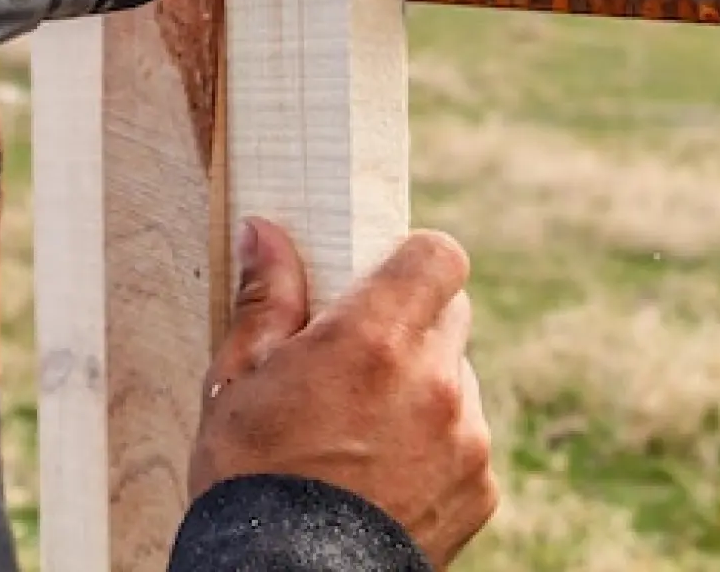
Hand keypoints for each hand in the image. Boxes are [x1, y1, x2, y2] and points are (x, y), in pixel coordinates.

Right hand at [189, 217, 499, 567]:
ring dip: (423, 385)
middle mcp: (433, 380)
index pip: (439, 256)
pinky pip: (467, 437)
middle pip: (450, 313)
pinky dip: (437, 443)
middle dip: (410, 323)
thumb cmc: (250, 480)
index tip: (382, 278)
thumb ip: (266, 297)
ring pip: (456, 377)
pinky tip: (385, 472)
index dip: (412, 261)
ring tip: (364, 429)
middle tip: (359, 357)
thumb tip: (266, 231)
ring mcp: (465, 436)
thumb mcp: (239, 379)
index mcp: (373, 339)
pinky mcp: (480, 487)